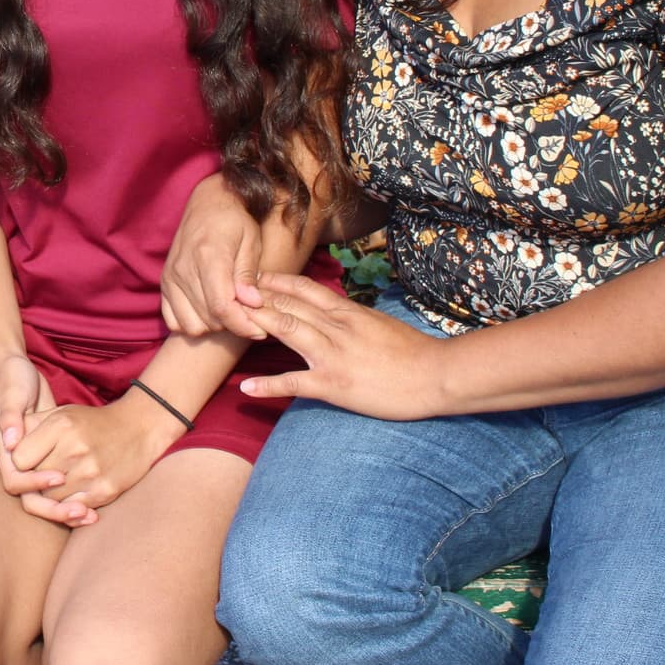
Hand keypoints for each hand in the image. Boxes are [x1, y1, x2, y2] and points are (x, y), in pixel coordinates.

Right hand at [0, 355, 84, 525]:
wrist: (19, 374)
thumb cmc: (14, 380)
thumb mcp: (12, 392)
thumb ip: (10, 415)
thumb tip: (11, 442)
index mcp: (5, 450)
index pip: (15, 481)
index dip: (35, 483)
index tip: (59, 476)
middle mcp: (17, 462)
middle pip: (32, 499)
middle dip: (55, 508)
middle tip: (80, 511)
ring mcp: (35, 463)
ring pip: (47, 499)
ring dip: (67, 510)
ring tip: (90, 515)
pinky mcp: (51, 462)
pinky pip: (60, 491)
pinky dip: (75, 500)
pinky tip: (95, 509)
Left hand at [10, 391, 184, 512]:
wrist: (139, 428)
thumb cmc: (92, 422)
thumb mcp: (61, 412)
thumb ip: (31, 426)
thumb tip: (6, 442)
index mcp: (60, 425)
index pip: (20, 459)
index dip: (20, 463)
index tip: (27, 462)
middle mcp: (74, 448)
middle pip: (34, 482)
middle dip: (33, 482)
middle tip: (39, 478)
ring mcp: (90, 472)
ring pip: (51, 500)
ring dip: (48, 498)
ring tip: (55, 487)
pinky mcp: (104, 491)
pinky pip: (73, 511)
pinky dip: (67, 509)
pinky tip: (70, 500)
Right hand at [160, 174, 269, 338]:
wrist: (209, 202)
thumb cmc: (235, 220)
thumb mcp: (251, 241)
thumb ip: (248, 274)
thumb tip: (251, 304)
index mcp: (208, 256)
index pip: (222, 307)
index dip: (242, 325)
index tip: (260, 330)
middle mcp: (184, 268)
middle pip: (208, 319)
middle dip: (232, 324)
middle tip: (248, 315)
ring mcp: (170, 276)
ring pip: (191, 324)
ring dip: (212, 325)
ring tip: (229, 311)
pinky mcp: (164, 282)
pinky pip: (173, 320)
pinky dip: (192, 322)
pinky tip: (208, 311)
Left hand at [240, 272, 443, 419]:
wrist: (436, 375)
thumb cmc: (412, 351)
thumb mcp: (377, 323)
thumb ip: (350, 316)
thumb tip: (329, 309)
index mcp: (347, 312)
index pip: (304, 289)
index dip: (275, 282)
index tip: (253, 277)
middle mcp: (335, 328)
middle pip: (288, 305)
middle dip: (255, 297)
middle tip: (228, 291)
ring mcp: (332, 355)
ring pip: (287, 331)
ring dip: (256, 324)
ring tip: (229, 320)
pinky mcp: (334, 384)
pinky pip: (294, 383)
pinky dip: (268, 385)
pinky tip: (246, 388)